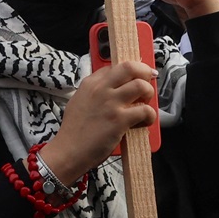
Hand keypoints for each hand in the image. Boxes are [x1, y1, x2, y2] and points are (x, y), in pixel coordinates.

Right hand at [39, 60, 156, 184]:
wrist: (68, 151)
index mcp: (90, 83)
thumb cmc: (74, 131)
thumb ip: (96, 92)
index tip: (138, 76)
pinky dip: (150, 116)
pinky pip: (145, 110)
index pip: (116, 66)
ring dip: (149, 93)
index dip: (130, 71)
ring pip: (141, 86)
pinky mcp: (120, 120)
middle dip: (145, 71)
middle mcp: (101, 89)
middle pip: (130, 67)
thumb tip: (114, 89)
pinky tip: (145, 121)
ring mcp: (111, 103)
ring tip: (146, 103)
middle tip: (149, 80)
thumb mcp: (79, 101)